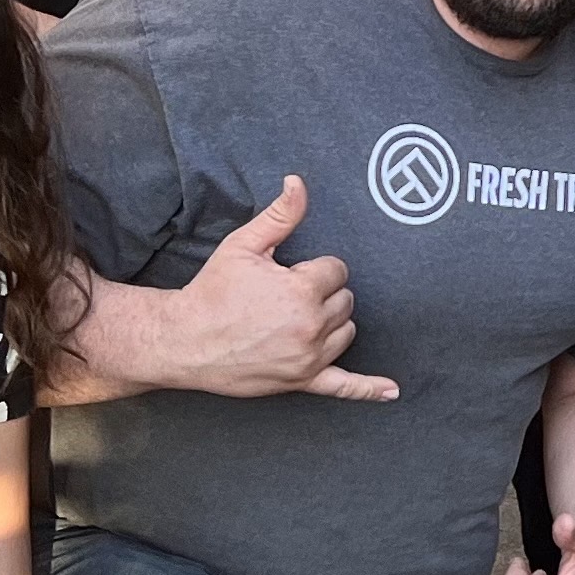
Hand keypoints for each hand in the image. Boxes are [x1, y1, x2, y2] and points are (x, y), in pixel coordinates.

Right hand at [170, 176, 396, 401]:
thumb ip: (280, 215)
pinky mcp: (300, 381)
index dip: (312, 270)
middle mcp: (310, 326)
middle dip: (322, 294)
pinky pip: (343, 388)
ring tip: (296, 319)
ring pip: (347, 332)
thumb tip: (299, 182)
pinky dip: (368, 389)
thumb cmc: (212, 291)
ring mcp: (307, 358)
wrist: (183, 340)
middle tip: (284, 298)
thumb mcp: (244, 246)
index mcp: (301, 291)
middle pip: (346, 300)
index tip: (286, 275)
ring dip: (331, 323)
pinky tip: (392, 392)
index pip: (337, 270)